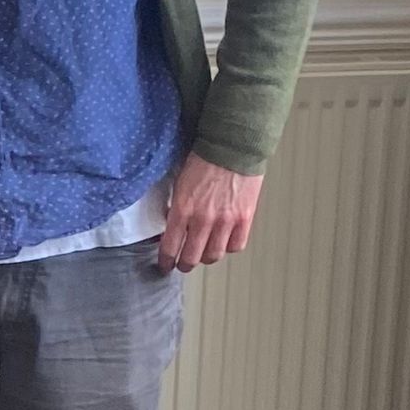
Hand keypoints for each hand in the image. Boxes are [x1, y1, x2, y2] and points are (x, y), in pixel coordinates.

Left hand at [157, 153, 262, 273]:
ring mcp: (225, 221)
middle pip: (191, 258)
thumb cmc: (205, 159)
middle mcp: (203, 220)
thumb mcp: (180, 183)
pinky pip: (236, 246)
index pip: (170, 247)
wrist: (232, 145)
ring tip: (204, 253)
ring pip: (213, 256)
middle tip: (183, 263)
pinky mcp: (244, 219)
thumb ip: (177, 208)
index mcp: (183, 209)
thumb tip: (173, 227)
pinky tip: (225, 241)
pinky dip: (229, 247)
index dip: (166, 261)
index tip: (165, 264)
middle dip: (184, 264)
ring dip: (206, 257)